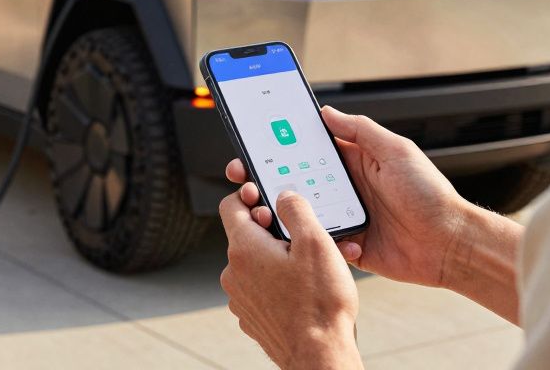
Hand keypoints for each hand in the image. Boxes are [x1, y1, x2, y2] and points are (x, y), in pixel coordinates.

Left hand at [219, 188, 362, 369]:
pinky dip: (276, 283)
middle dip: (272, 231)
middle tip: (301, 239)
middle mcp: (233, 273)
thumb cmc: (320, 302)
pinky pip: (260, 288)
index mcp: (243, 248)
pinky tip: (302, 291)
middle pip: (245, 235)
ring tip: (308, 269)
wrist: (320, 356)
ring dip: (276, 258)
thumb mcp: (316, 241)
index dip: (250, 196)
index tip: (272, 201)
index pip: (230, 205)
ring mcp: (240, 298)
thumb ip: (296, 209)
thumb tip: (284, 195)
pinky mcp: (252, 317)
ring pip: (254, 263)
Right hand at [226, 105, 525, 313]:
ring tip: (279, 214)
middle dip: (271, 181)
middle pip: (297, 181)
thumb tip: (327, 112)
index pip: (308, 150)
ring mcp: (345, 218)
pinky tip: (344, 240)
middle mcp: (345, 189)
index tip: (254, 144)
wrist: (450, 244)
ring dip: (291, 214)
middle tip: (250, 182)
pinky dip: (326, 243)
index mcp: (353, 162)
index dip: (280, 146)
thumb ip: (361, 130)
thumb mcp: (396, 150)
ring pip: (303, 214)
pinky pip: (325, 244)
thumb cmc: (429, 194)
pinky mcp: (350, 246)